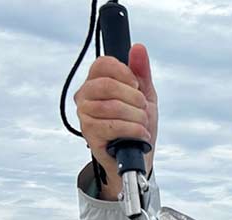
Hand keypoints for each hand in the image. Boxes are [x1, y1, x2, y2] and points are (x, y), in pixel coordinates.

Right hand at [74, 44, 157, 199]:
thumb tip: (139, 48)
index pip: (104, 64)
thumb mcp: (146, 97)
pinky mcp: (89, 133)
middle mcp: (86, 96)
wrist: (138, 158)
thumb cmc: (138, 126)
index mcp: (97, 82)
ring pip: (113, 107)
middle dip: (135, 99)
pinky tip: (141, 134)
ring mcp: (85, 114)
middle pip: (109, 85)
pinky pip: (112, 126)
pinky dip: (133, 130)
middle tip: (143, 109)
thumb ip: (142, 72)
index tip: (137, 87)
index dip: (126, 73)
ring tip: (143, 125)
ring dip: (137, 117)